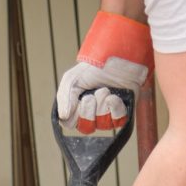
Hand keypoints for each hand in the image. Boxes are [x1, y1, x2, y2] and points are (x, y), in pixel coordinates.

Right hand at [57, 11, 151, 133]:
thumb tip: (63, 116)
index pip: (70, 123)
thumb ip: (64, 97)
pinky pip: (116, 122)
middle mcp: (92, 113)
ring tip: (105, 90)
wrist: (121, 57)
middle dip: (88, 111)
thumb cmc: (96, 65)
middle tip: (92, 95)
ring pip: (101, 125)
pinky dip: (114, 109)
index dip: (73, 116)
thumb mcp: (73, 78)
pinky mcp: (123, 113)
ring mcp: (108, 114)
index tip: (78, 100)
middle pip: (86, 128)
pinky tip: (115, 96)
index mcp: (77, 105)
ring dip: (102, 106)